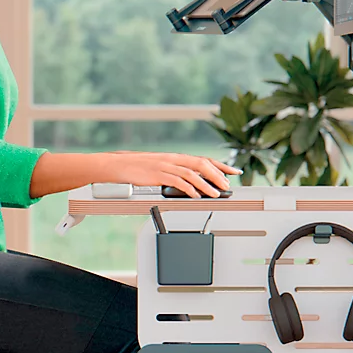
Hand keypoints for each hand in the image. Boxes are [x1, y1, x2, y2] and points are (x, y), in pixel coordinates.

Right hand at [101, 151, 239, 198]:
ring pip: (192, 172)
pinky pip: (177, 181)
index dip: (221, 165)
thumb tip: (191, 183)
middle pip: (201, 164)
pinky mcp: (157, 174)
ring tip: (216, 193)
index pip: (204, 159)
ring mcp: (165, 166)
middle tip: (227, 185)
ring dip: (206, 184)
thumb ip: (175, 173)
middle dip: (218, 174)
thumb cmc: (137, 168)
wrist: (117, 165)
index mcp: (176, 157)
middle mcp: (173, 159)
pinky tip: (196, 195)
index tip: (234, 171)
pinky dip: (189, 188)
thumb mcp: (160, 168)